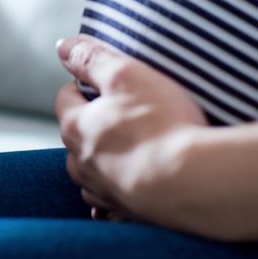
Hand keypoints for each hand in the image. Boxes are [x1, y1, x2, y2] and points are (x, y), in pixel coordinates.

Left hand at [54, 36, 208, 227]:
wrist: (194, 183)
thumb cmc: (161, 125)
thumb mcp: (126, 75)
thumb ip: (92, 58)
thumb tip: (63, 46)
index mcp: (76, 128)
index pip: (65, 98)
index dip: (84, 85)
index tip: (108, 82)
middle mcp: (82, 164)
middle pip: (76, 136)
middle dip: (92, 122)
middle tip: (124, 111)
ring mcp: (104, 192)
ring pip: (90, 172)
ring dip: (102, 159)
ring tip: (128, 147)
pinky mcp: (127, 212)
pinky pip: (111, 202)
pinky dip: (116, 191)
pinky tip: (131, 185)